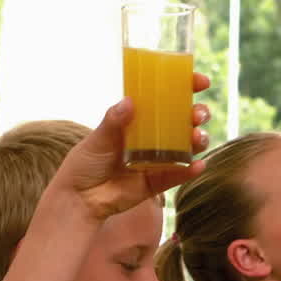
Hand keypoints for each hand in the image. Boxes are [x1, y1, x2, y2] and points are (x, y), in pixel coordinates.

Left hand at [56, 74, 211, 220]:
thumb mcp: (98, 138)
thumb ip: (114, 121)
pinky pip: (179, 175)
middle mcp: (152, 138)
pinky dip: (191, 170)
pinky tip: (198, 165)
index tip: (200, 82)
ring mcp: (157, 160)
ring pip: (187, 146)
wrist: (80, 198)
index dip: (186, 87)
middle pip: (183, 121)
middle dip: (198, 114)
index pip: (165, 99)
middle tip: (197, 114)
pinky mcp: (158, 182)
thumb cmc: (85, 164)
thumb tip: (129, 101)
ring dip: (199, 139)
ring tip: (196, 138)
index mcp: (138, 120)